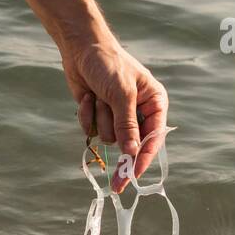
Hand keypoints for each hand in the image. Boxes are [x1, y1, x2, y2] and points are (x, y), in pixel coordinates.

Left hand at [61, 37, 167, 193]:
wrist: (81, 48)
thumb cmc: (108, 64)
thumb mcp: (121, 94)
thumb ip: (127, 124)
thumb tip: (131, 152)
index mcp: (154, 102)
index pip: (153, 137)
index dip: (143, 159)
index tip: (134, 177)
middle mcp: (138, 111)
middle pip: (131, 145)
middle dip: (121, 155)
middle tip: (116, 185)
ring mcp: (116, 114)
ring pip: (108, 137)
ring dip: (100, 118)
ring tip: (98, 96)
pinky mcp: (97, 114)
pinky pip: (91, 130)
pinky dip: (87, 115)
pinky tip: (87, 97)